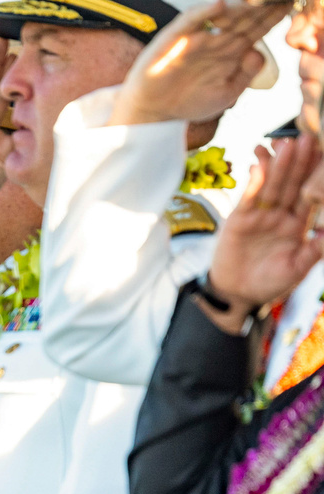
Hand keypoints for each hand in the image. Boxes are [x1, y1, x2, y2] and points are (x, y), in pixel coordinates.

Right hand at [108, 0, 287, 126]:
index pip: (255, 29)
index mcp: (229, 52)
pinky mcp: (174, 39)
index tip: (289, 6)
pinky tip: (220, 6)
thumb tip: (259, 51)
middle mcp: (215, 40)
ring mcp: (196, 37)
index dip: (272, 18)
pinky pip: (190, 22)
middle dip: (261, 7)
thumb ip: (246, 74)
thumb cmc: (187, 103)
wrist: (153, 113)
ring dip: (240, 6)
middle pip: (243, 18)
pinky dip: (204, 13)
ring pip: (222, 16)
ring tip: (258, 0)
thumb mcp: (226, 93)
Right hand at [208, 135, 322, 321]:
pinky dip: (253, 183)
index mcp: (298, 224)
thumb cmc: (270, 283)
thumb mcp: (298, 268)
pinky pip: (247, 198)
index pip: (310, 195)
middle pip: (291, 184)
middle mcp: (279, 215)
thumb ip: (315, 249)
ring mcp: (259, 216)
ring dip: (277, 166)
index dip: (316, 175)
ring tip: (284, 144)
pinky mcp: (239, 220)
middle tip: (307, 138)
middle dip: (299, 162)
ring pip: (271, 187)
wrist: (238, 294)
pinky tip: (257, 166)